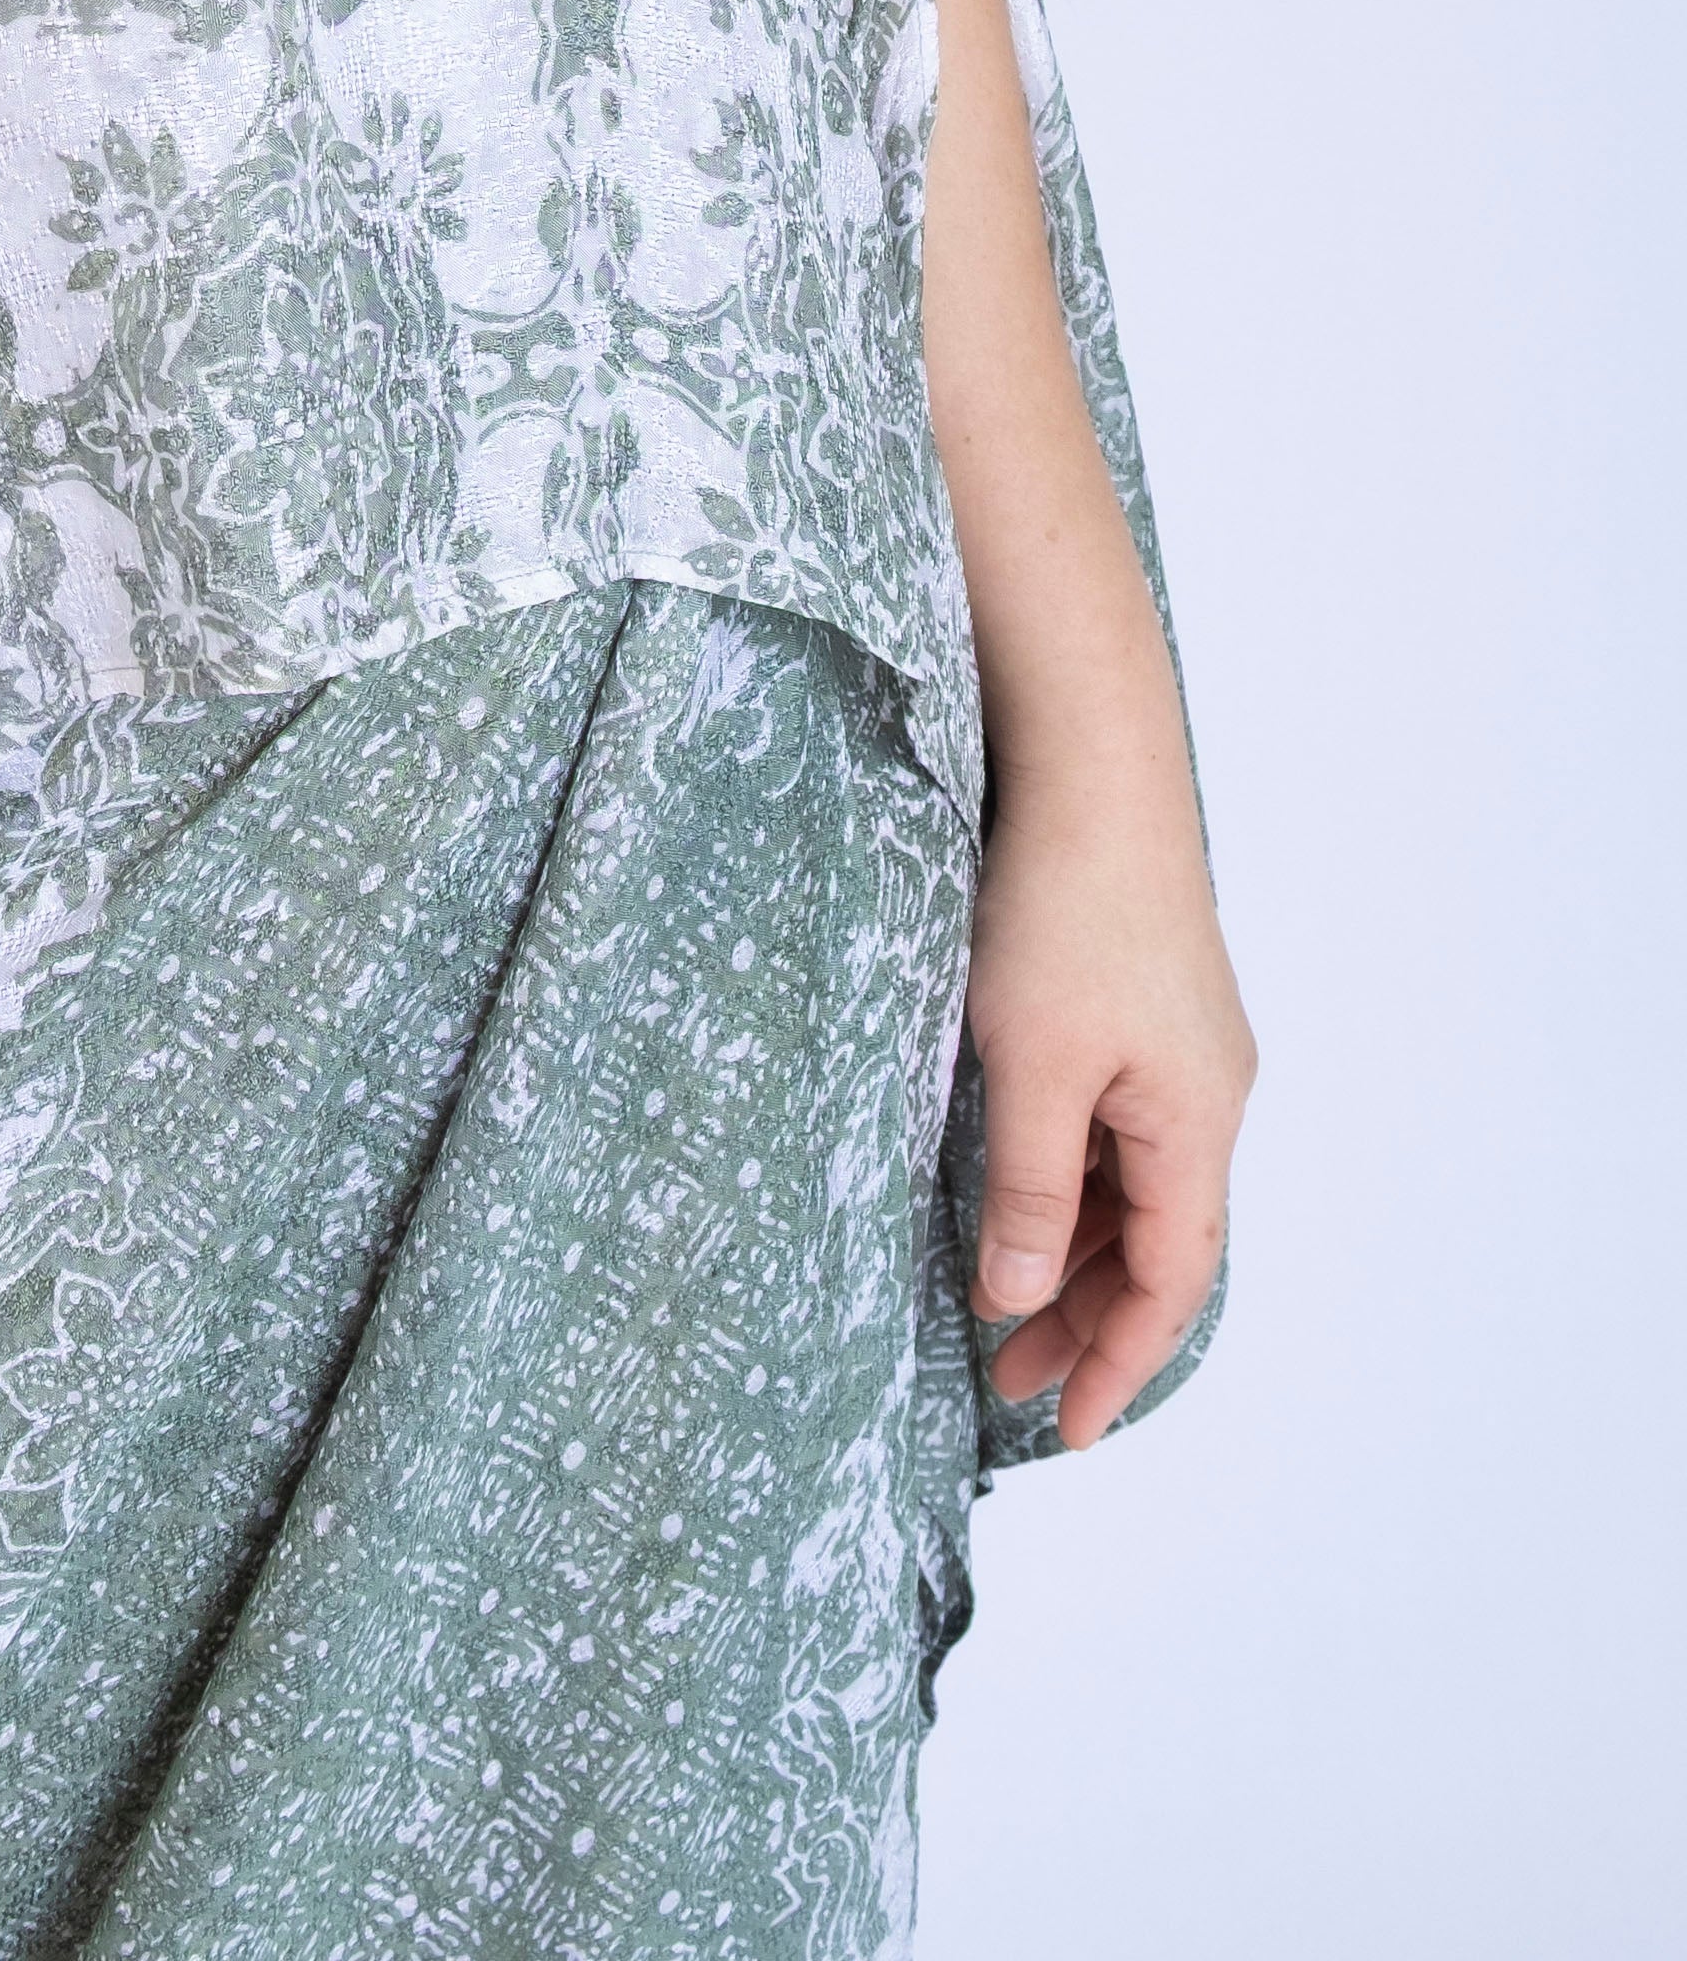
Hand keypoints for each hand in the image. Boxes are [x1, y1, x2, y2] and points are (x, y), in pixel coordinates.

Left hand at [963, 745, 1254, 1450]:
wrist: (1091, 769)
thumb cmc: (1064, 912)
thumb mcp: (1031, 1068)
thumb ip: (1025, 1190)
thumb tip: (1015, 1298)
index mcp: (1196, 1125)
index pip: (1169, 1283)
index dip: (1121, 1364)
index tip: (1069, 1430)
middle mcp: (1206, 1096)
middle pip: (1151, 1242)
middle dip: (1080, 1317)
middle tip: (1004, 1381)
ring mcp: (1178, 1049)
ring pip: (1127, 1185)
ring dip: (1065, 1247)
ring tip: (993, 1305)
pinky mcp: (1142, 1007)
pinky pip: (1112, 1127)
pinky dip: (1064, 1177)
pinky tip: (1009, 1193)